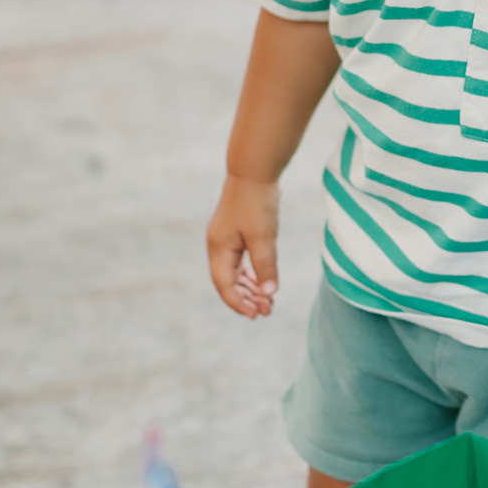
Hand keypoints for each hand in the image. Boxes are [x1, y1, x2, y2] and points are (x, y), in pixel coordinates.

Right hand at [206, 176, 281, 317]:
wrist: (254, 172)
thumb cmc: (257, 203)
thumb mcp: (264, 237)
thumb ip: (266, 266)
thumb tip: (269, 294)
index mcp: (219, 249)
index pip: (225, 285)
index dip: (239, 303)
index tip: (255, 315)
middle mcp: (218, 247)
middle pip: (229, 283)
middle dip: (247, 299)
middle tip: (267, 311)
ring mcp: (225, 241)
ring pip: (235, 274)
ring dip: (250, 289)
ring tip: (268, 303)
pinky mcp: (235, 234)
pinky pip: (240, 263)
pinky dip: (251, 275)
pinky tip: (263, 284)